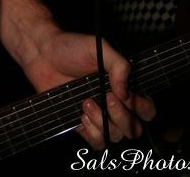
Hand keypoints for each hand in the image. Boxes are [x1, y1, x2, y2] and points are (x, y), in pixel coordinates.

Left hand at [21, 29, 155, 149]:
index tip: (122, 94)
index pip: (147, 108)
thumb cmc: (71, 47)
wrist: (42, 54)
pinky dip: (93, 133)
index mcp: (123, 86)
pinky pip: (97, 142)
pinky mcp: (83, 124)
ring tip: (86, 102)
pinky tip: (81, 115)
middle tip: (106, 98)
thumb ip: (119, 65)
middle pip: (134, 128)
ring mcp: (99, 116)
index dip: (140, 107)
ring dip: (103, 123)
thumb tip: (125, 93)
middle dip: (122, 117)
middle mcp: (114, 104)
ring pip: (116, 137)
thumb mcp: (99, 48)